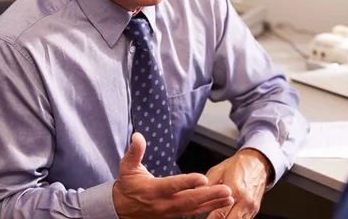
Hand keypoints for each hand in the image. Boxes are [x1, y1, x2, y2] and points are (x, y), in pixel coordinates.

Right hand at [113, 133, 233, 218]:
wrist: (119, 210)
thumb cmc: (127, 186)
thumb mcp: (127, 167)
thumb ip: (134, 152)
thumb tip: (137, 136)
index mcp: (153, 190)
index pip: (173, 186)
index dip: (188, 182)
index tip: (203, 178)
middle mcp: (163, 204)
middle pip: (189, 200)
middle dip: (209, 195)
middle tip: (226, 190)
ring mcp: (169, 213)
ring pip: (193, 209)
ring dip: (212, 203)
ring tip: (228, 198)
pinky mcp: (172, 217)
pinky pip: (191, 214)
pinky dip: (206, 209)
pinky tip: (218, 204)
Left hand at [205, 148, 272, 218]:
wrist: (257, 162)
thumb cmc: (238, 165)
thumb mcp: (219, 170)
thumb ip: (207, 184)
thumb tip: (195, 193)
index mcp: (234, 190)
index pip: (220, 213)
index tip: (203, 218)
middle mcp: (244, 201)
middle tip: (211, 218)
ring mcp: (251, 207)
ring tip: (218, 217)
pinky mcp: (255, 210)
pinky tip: (228, 216)